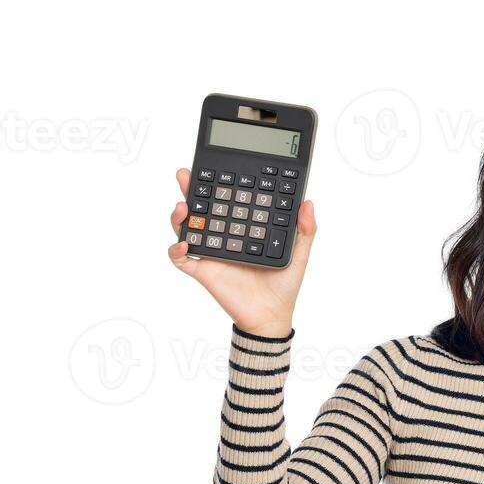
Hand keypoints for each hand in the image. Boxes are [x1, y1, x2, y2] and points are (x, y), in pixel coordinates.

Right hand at [167, 167, 316, 336]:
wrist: (271, 316)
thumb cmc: (283, 286)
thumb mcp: (299, 254)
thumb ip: (305, 229)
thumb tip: (308, 202)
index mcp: (243, 227)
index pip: (227, 198)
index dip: (219, 182)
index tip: (216, 167)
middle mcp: (224, 235)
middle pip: (202, 206)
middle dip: (190, 188)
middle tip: (186, 174)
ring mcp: (211, 252)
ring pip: (187, 227)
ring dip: (179, 215)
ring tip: (182, 206)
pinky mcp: (203, 271)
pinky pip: (181, 259)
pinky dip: (176, 249)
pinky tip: (183, 242)